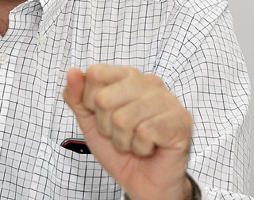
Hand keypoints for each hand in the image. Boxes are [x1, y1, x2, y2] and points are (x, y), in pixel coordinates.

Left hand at [62, 64, 192, 199]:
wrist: (144, 181)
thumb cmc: (120, 149)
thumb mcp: (89, 121)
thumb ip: (76, 96)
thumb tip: (72, 71)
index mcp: (127, 75)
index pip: (95, 74)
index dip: (90, 102)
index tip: (103, 117)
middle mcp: (149, 82)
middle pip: (105, 98)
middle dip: (106, 126)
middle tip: (121, 134)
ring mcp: (167, 100)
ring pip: (123, 118)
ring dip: (123, 140)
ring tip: (135, 142)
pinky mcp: (180, 120)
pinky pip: (145, 132)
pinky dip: (141, 148)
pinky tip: (150, 147)